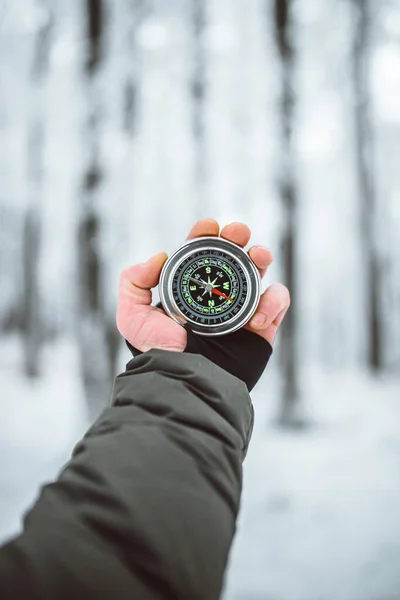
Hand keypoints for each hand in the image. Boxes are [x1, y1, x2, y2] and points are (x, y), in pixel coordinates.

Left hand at [117, 219, 289, 352]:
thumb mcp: (132, 316)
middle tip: (237, 233)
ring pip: (260, 272)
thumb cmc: (156, 353)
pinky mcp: (262, 328)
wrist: (184, 382)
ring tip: (258, 255)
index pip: (201, 253)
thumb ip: (133, 282)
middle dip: (238, 237)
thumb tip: (159, 257)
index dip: (205, 235)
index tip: (208, 227)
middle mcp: (217, 295)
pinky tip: (256, 316)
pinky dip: (273, 301)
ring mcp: (241, 310)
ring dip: (262, 256)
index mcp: (190, 288)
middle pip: (234, 255)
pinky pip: (278, 303)